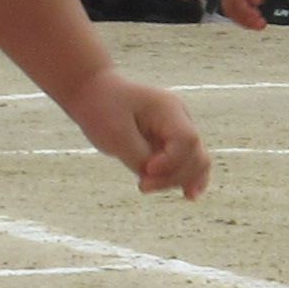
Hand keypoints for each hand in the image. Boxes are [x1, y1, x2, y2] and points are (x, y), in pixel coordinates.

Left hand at [69, 71, 210, 199]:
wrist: (93, 92)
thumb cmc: (102, 108)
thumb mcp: (116, 135)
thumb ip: (139, 158)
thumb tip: (155, 178)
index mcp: (168, 108)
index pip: (187, 140)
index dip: (172, 162)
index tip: (146, 170)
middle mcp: (179, 118)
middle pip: (195, 153)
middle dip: (174, 176)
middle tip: (142, 185)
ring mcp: (177, 129)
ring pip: (195, 160)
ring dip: (178, 179)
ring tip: (148, 188)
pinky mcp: (169, 141)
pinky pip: (187, 161)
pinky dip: (188, 177)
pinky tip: (189, 195)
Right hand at [218, 0, 277, 27]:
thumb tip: (255, 1)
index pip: (236, 2)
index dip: (247, 15)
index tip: (259, 22)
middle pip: (230, 8)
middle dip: (244, 20)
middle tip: (259, 26)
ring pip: (230, 8)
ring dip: (242, 18)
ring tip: (256, 24)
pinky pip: (233, 4)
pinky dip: (242, 13)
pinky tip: (251, 15)